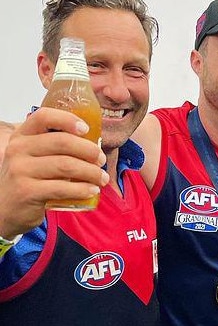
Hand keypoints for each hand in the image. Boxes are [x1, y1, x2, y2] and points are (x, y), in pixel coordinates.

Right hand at [0, 107, 107, 238]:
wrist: (5, 208)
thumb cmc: (28, 179)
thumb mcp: (34, 156)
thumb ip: (55, 146)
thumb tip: (94, 143)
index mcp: (23, 136)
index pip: (44, 117)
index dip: (68, 119)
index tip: (87, 129)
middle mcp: (18, 150)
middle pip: (62, 142)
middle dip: (89, 150)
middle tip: (101, 160)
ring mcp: (20, 170)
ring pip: (66, 165)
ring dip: (91, 172)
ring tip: (101, 178)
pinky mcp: (26, 191)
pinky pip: (62, 188)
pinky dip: (82, 189)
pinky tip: (92, 190)